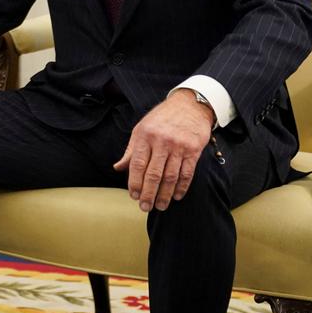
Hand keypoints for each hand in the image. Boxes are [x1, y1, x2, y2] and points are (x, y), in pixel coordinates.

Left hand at [113, 89, 214, 212]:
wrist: (189, 105)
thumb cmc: (161, 119)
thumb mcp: (141, 129)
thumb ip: (131, 151)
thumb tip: (118, 168)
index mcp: (144, 136)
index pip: (137, 164)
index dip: (134, 183)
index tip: (133, 196)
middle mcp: (161, 141)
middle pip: (153, 174)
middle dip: (148, 193)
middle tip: (145, 207)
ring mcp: (178, 146)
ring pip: (170, 176)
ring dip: (165, 194)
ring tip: (160, 206)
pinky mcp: (193, 150)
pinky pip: (187, 173)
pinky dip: (181, 187)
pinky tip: (177, 196)